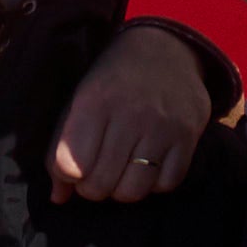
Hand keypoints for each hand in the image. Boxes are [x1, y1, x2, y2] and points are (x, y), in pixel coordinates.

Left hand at [51, 25, 214, 202]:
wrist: (165, 48)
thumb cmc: (112, 82)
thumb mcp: (78, 103)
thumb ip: (60, 150)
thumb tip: (58, 198)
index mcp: (94, 102)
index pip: (72, 166)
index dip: (69, 176)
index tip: (74, 167)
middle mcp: (130, 114)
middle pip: (101, 184)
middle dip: (93, 188)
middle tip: (97, 174)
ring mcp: (163, 126)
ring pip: (134, 190)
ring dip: (122, 190)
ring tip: (121, 173)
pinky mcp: (189, 135)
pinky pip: (167, 183)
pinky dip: (154, 184)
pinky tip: (147, 166)